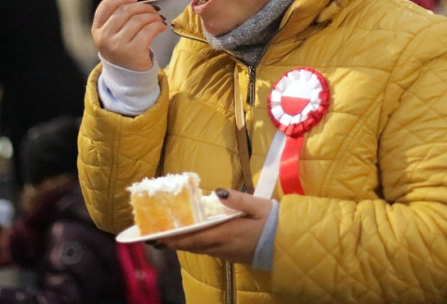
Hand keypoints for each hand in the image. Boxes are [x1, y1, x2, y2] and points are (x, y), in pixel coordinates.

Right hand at [91, 0, 167, 70]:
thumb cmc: (121, 47)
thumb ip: (111, 11)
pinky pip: (148, 31)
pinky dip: (158, 26)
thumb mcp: (112, 30)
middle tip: (153, 9)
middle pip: (126, 10)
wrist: (127, 74)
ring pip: (138, 20)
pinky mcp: (133, 52)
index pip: (106, 6)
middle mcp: (104, 37)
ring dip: (153, 16)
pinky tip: (161, 26)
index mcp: (97, 29)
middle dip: (143, 7)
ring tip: (158, 18)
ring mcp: (118, 45)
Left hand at [157, 189, 272, 264]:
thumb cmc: (274, 223)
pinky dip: (197, 244)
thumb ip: (237, 199)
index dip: (174, 239)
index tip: (157, 237)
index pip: (194, 238)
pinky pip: (209, 250)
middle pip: (193, 246)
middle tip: (156, 236)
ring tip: (170, 236)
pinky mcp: (233, 255)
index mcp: (226, 233)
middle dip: (174, 242)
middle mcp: (223, 246)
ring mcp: (227, 253)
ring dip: (185, 243)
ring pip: (200, 249)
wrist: (289, 245)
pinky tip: (194, 237)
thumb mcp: (258, 206)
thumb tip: (217, 192)